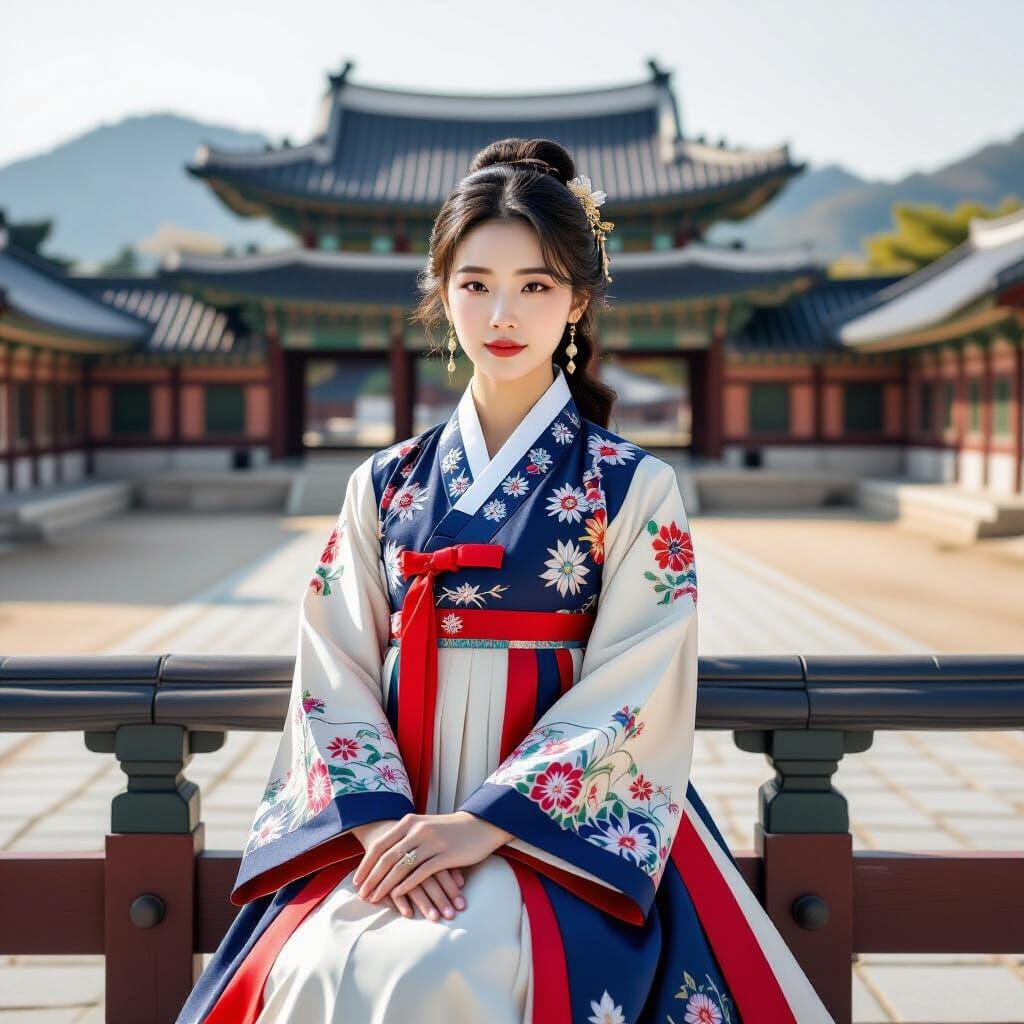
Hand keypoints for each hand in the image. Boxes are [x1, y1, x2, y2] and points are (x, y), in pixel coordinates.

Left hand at [350, 819, 466, 921]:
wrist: (480, 825)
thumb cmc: (449, 830)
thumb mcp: (424, 827)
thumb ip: (406, 837)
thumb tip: (383, 858)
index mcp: (409, 822)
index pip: (381, 845)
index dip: (366, 864)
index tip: (356, 880)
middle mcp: (417, 830)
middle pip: (387, 857)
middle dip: (372, 878)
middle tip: (362, 894)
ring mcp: (431, 842)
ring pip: (401, 867)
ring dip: (385, 885)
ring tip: (375, 898)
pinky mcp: (445, 854)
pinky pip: (421, 872)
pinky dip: (406, 885)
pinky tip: (398, 895)